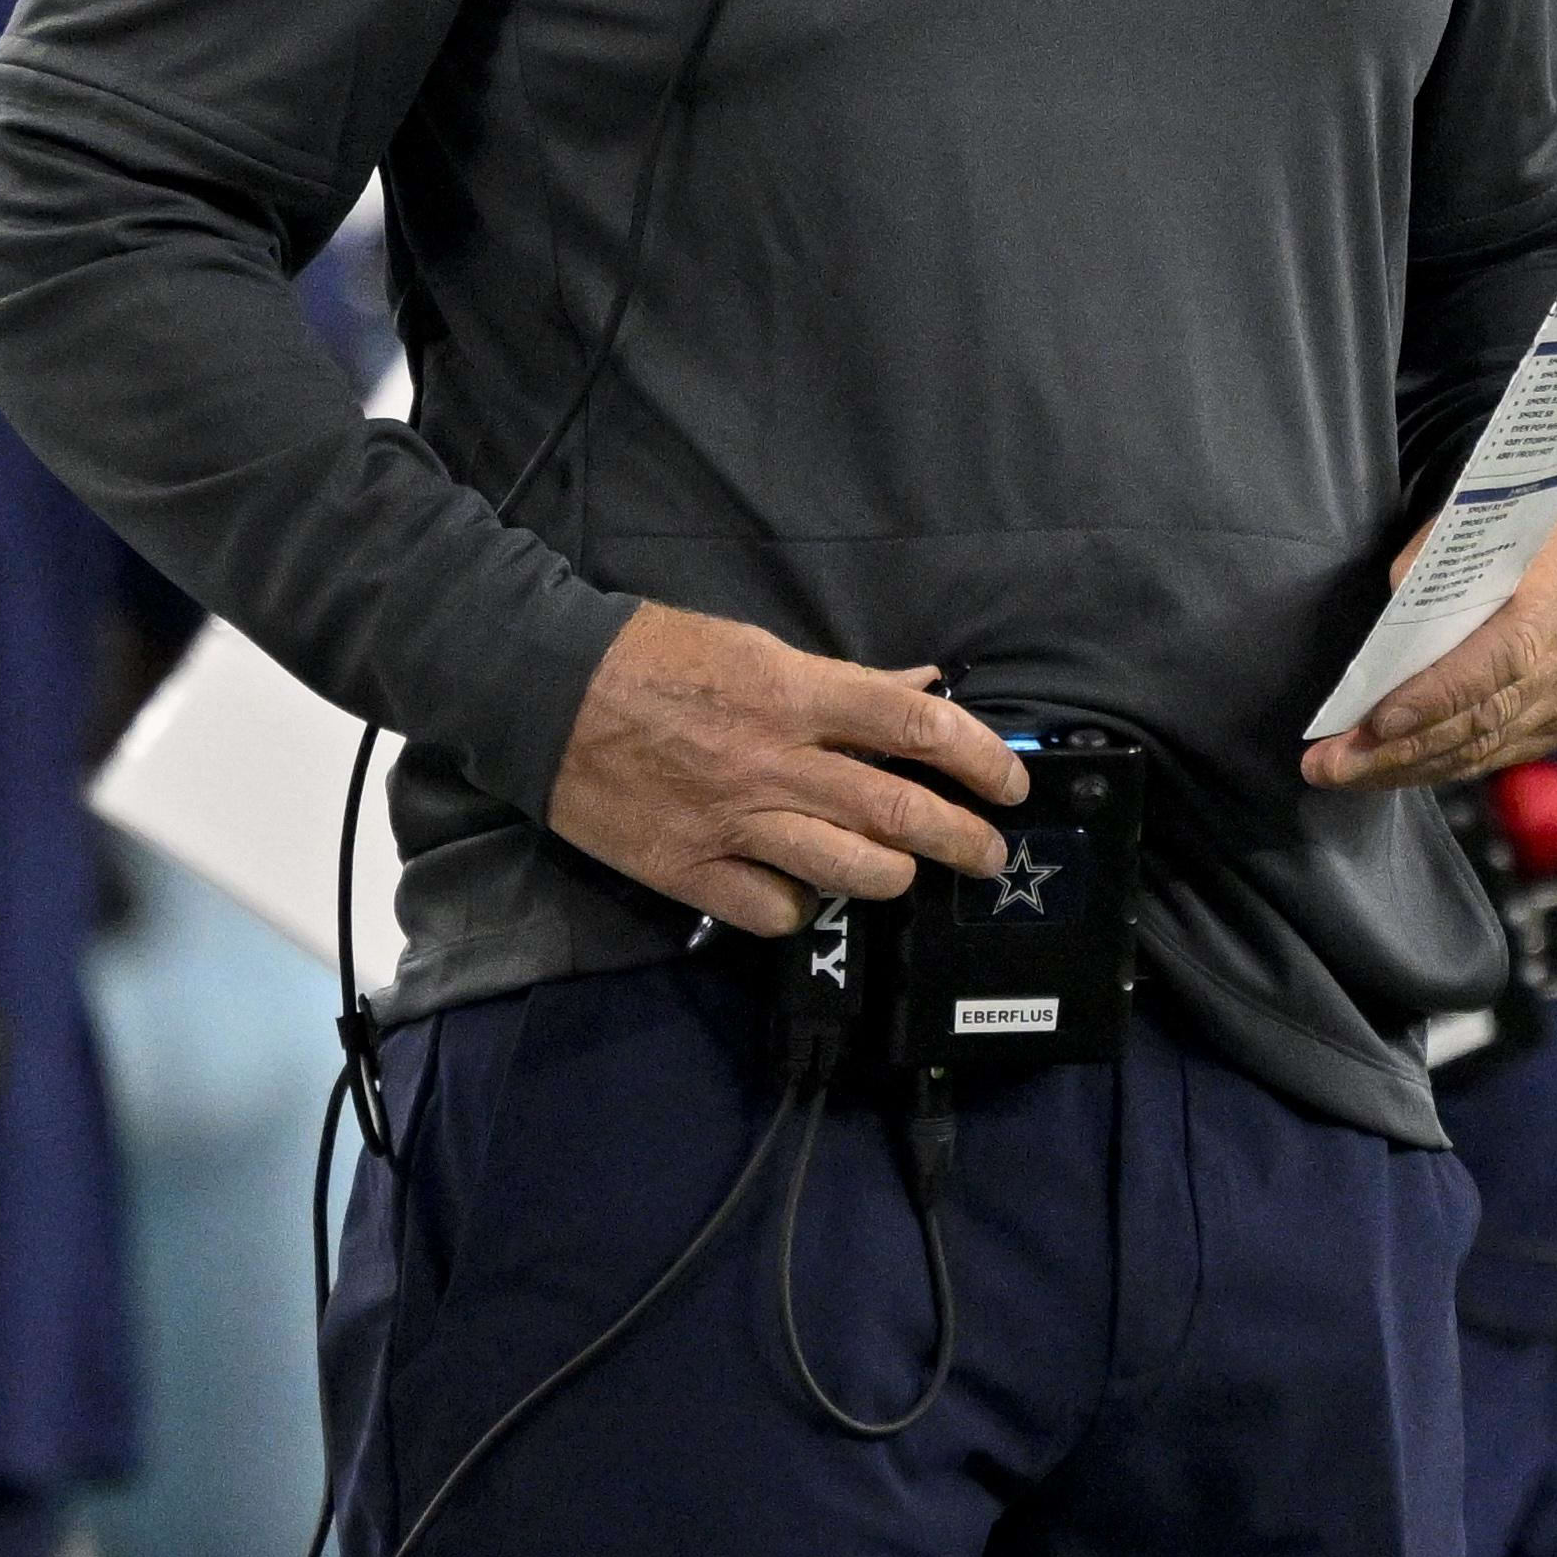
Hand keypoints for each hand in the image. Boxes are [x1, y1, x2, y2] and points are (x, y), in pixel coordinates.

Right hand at [546, 600, 1027, 936]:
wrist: (544, 691)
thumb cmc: (655, 653)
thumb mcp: (755, 644)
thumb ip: (842, 679)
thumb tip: (921, 685)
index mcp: (794, 692)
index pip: (914, 722)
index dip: (978, 755)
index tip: (1011, 781)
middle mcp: (775, 762)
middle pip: (897, 810)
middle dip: (962, 837)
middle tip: (990, 852)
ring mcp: (734, 823)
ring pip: (849, 872)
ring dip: (895, 876)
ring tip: (908, 873)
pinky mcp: (690, 870)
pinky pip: (775, 911)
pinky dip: (803, 906)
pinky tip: (806, 890)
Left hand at [1301, 516, 1556, 795]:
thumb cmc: (1502, 532)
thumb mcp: (1468, 524)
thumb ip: (1430, 573)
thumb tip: (1388, 645)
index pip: (1503, 653)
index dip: (1440, 693)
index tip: (1377, 723)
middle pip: (1490, 712)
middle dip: (1405, 745)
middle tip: (1334, 765)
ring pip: (1490, 744)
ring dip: (1414, 765)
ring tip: (1348, 772)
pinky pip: (1500, 754)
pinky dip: (1444, 765)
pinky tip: (1396, 768)